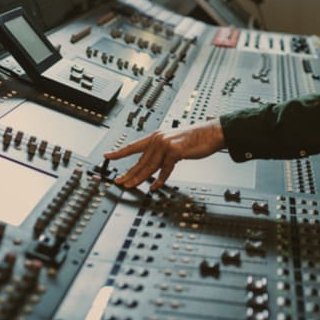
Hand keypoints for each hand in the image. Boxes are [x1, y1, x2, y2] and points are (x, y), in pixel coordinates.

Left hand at [104, 119, 225, 189]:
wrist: (211, 133)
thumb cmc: (195, 139)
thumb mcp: (174, 143)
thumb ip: (163, 152)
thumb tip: (154, 164)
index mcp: (157, 136)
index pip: (134, 145)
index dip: (119, 151)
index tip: (107, 155)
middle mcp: (159, 139)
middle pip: (140, 160)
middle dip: (128, 172)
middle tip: (119, 182)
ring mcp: (166, 144)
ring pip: (149, 166)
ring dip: (139, 177)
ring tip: (130, 185)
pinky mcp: (175, 151)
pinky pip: (164, 169)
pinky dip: (159, 179)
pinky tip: (154, 186)